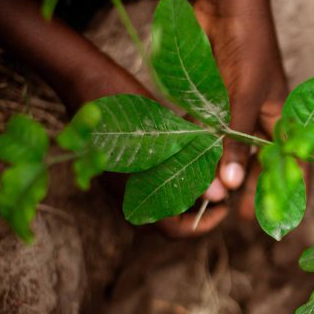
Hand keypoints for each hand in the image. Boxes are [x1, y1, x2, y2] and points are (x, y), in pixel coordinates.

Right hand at [64, 60, 226, 237]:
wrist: (86, 82)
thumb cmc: (126, 108)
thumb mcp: (166, 137)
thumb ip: (193, 168)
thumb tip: (221, 194)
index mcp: (136, 197)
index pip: (178, 231)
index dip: (208, 220)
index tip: (227, 203)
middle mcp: (128, 199)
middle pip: (173, 220)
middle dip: (201, 207)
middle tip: (223, 186)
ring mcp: (123, 187)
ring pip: (165, 203)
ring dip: (190, 191)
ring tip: (211, 171)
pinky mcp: (122, 172)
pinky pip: (153, 187)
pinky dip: (175, 178)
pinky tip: (190, 157)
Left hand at [192, 0, 286, 201]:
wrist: (224, 4)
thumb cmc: (249, 47)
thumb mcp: (245, 98)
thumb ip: (236, 141)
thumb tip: (230, 184)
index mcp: (281, 117)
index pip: (292, 163)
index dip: (286, 190)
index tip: (273, 216)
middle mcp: (259, 117)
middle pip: (258, 163)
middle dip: (248, 188)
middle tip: (235, 214)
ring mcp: (234, 110)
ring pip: (229, 151)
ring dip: (221, 173)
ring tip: (210, 199)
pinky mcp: (209, 102)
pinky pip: (205, 134)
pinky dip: (199, 150)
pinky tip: (189, 169)